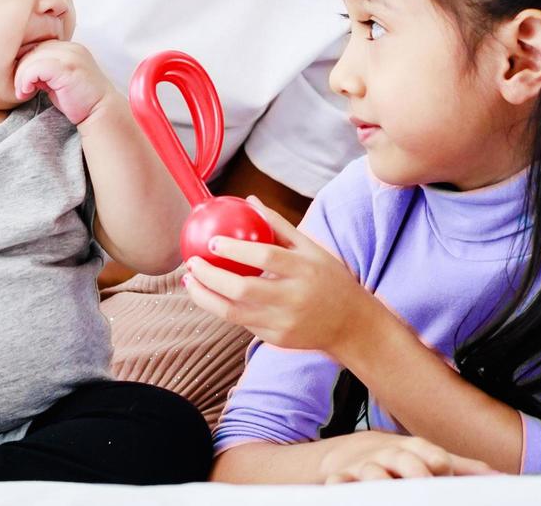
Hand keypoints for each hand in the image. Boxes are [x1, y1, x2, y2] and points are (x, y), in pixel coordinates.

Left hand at [13, 40, 113, 123]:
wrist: (101, 112)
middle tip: (20, 89)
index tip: (24, 83)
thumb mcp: (60, 80)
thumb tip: (23, 70)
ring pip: (31, 58)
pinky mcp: (66, 67)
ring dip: (21, 76)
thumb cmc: (80, 101)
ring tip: (23, 92)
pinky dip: (25, 80)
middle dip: (21, 70)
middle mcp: (71, 48)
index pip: (39, 47)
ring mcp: (70, 56)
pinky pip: (35, 68)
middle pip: (33, 50)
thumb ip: (45, 71)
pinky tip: (27, 92)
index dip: (26, 64)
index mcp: (70, 48)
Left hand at [182, 197, 383, 355]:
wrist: (351, 325)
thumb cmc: (330, 279)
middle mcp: (293, 298)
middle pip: (242, 289)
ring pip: (233, 313)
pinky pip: (242, 322)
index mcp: (304, 270)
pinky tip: (209, 295)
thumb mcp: (312, 249)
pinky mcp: (276, 339)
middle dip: (209, 276)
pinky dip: (223, 307)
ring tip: (189, 282)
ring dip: (204, 297)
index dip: (235, 249)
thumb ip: (279, 226)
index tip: (211, 241)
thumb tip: (250, 200)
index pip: (265, 256)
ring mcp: (283, 322)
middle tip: (192, 262)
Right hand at [318, 433, 498, 483]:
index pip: (430, 454)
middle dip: (413, 472)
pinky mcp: (342, 477)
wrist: (356, 451)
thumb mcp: (431, 459)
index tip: (444, 470)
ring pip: (371, 472)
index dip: (437, 462)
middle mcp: (391, 455)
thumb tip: (503, 476)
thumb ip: (465, 468)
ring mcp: (366, 466)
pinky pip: (338, 481)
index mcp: (416, 451)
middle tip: (422, 484)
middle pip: (403, 461)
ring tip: (383, 489)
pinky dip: (339, 485)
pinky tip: (341, 488)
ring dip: (377, 479)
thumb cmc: (402, 459)